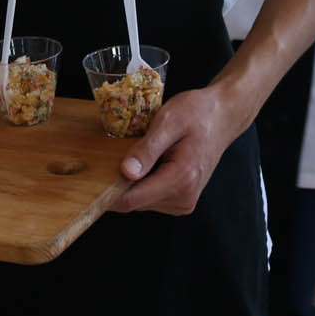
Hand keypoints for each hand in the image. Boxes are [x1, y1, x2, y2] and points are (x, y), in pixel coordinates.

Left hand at [109, 85, 245, 215]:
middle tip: (122, 152)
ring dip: (134, 181)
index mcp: (181, 179)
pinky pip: (151, 197)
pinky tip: (150, 161)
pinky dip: (144, 182)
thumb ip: (147, 149)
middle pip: (135, 202)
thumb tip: (126, 172)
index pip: (132, 200)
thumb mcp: (168, 121)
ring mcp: (184, 201)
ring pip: (141, 201)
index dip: (108, 191)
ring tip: (142, 154)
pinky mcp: (182, 199)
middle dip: (122, 182)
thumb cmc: (197, 113)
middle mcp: (184, 197)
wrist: (222, 116)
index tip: (93, 178)